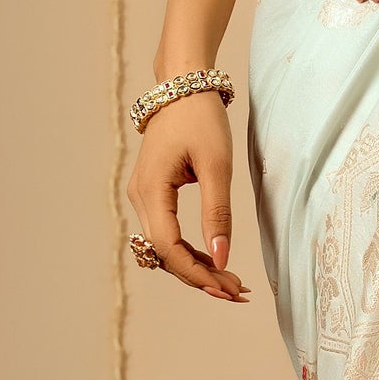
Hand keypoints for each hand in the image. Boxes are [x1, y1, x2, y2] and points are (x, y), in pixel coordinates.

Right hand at [125, 90, 247, 300]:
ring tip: (232, 282)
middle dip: (199, 277)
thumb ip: (218, 212)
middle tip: (238, 293)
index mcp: (151, 190)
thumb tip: (221, 257)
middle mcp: (140, 197)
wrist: (183, 86)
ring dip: (195, 267)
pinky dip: (190, 250)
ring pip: (165, 246)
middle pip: (164, 254)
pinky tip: (215, 262)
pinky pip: (168, 232)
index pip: (168, 247)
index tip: (226, 288)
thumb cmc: (201, 119)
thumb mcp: (218, 165)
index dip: (196, 273)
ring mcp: (144, 196)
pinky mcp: (153, 194)